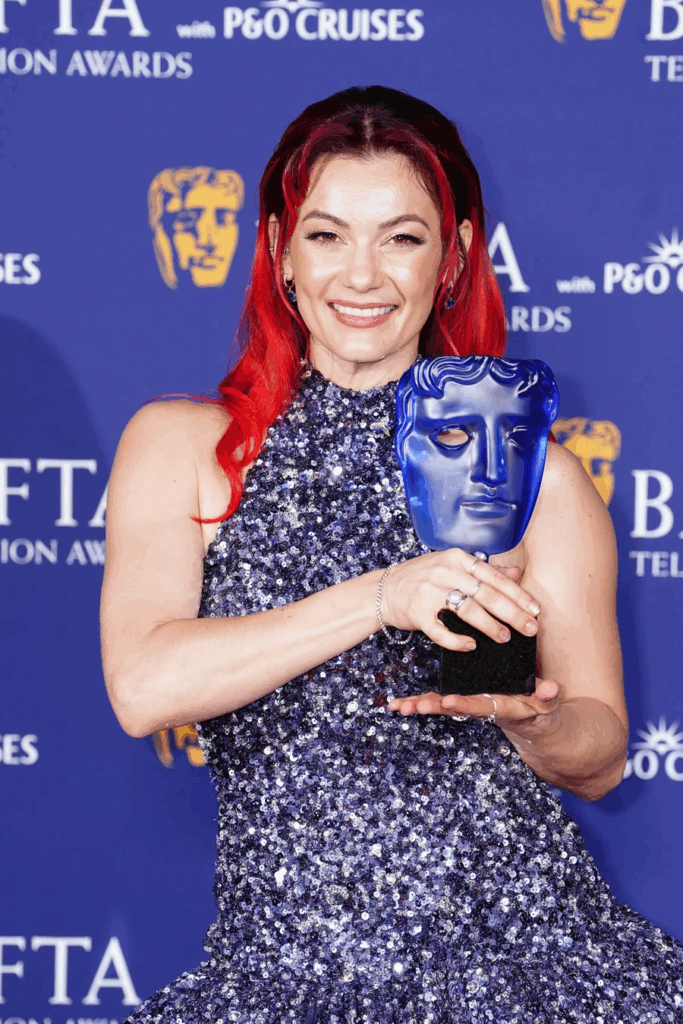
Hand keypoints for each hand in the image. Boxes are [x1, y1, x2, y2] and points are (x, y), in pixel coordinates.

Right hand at [380, 550, 540, 651]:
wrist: (384, 589)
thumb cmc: (423, 577)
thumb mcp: (453, 565)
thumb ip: (485, 570)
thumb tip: (517, 572)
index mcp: (457, 558)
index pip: (495, 578)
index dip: (518, 595)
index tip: (535, 609)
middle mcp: (445, 571)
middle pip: (487, 595)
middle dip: (512, 613)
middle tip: (530, 628)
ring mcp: (429, 591)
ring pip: (468, 611)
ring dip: (490, 626)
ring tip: (505, 637)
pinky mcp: (417, 612)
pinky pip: (441, 631)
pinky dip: (457, 640)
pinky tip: (471, 645)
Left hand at [387, 678, 560, 732]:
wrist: (535, 729)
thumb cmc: (542, 712)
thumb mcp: (548, 706)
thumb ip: (548, 697)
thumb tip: (551, 688)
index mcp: (502, 709)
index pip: (482, 707)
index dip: (465, 704)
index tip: (448, 701)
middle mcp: (483, 710)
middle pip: (455, 710)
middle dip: (434, 707)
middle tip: (414, 707)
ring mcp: (471, 708)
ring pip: (443, 707)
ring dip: (421, 706)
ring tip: (398, 707)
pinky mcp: (464, 704)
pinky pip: (439, 702)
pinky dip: (420, 702)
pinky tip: (398, 704)